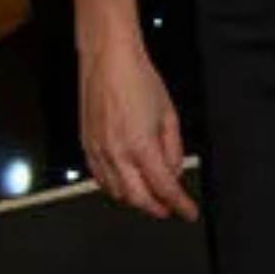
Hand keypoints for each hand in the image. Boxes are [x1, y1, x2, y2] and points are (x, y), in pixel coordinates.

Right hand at [83, 38, 198, 220]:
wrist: (108, 61)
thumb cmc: (139, 80)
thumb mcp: (169, 115)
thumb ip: (173, 148)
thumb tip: (174, 171)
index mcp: (140, 145)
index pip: (164, 187)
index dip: (179, 204)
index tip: (189, 212)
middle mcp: (116, 153)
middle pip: (137, 198)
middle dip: (156, 208)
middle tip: (171, 209)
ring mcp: (97, 151)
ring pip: (116, 192)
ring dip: (135, 200)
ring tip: (152, 199)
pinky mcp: (86, 146)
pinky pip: (99, 178)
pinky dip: (114, 188)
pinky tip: (126, 185)